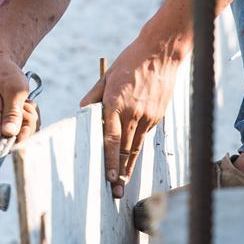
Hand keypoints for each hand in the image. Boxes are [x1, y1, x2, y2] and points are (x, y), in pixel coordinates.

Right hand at [0, 57, 40, 147]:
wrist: (0, 66)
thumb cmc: (7, 76)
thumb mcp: (14, 91)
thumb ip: (12, 113)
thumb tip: (9, 134)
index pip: (2, 146)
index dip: (19, 140)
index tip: (28, 123)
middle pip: (15, 141)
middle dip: (28, 124)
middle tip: (27, 105)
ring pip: (21, 135)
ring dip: (29, 119)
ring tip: (25, 102)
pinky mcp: (3, 124)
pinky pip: (22, 129)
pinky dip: (28, 117)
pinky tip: (25, 105)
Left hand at [80, 34, 180, 197]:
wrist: (161, 52)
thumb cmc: (131, 61)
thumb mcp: (108, 76)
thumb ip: (94, 96)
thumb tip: (82, 112)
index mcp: (116, 102)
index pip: (111, 138)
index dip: (110, 160)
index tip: (108, 177)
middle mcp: (133, 112)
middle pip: (125, 148)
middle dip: (120, 172)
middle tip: (116, 191)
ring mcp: (148, 115)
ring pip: (137, 146)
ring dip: (130, 165)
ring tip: (123, 182)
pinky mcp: (158, 115)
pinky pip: (145, 134)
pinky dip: (138, 146)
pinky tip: (133, 157)